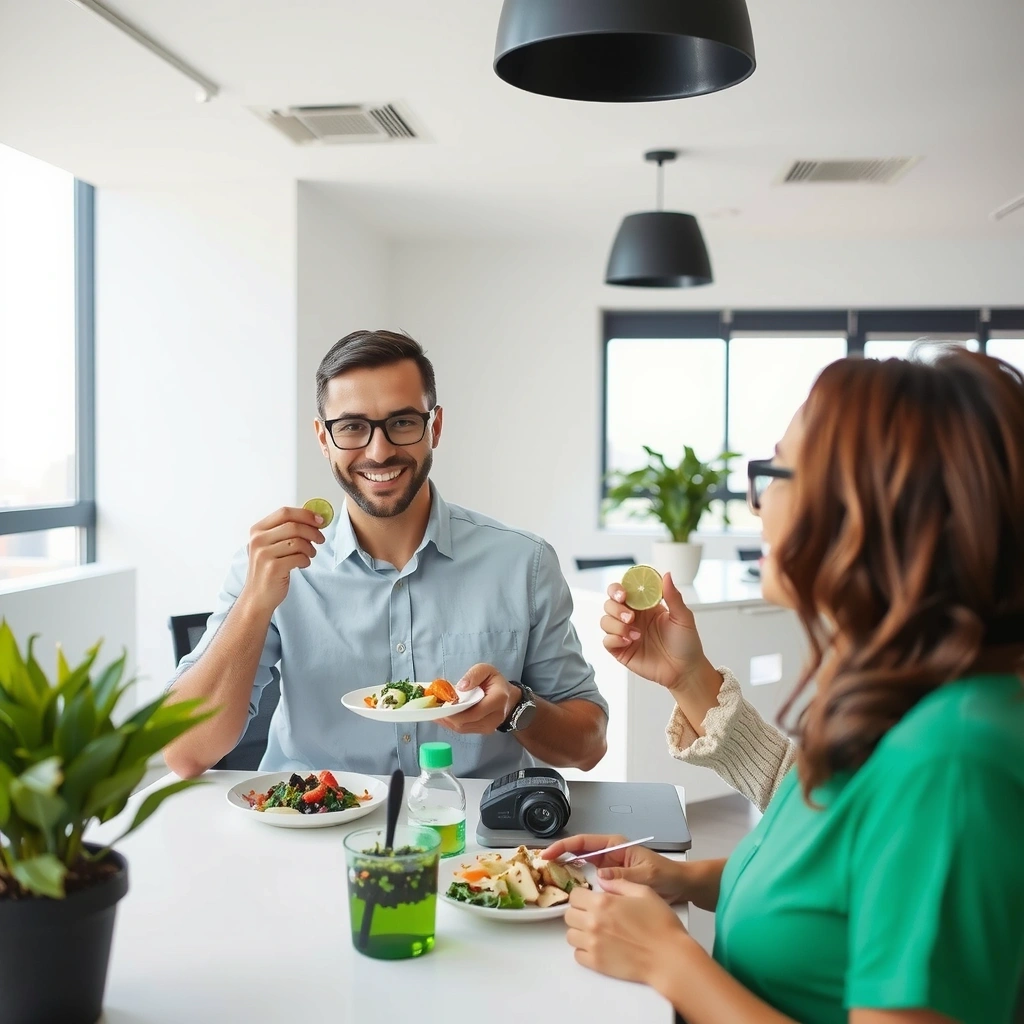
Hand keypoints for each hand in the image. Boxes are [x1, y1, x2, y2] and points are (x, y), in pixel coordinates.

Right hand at [240, 506, 325, 616]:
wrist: (257, 597)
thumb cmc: (268, 569)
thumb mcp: (270, 546)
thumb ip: (285, 531)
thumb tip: (313, 519)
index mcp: (257, 530)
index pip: (284, 512)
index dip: (305, 514)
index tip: (320, 520)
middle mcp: (258, 540)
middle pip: (294, 526)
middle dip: (313, 532)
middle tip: (321, 539)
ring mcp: (264, 554)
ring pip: (298, 542)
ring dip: (310, 548)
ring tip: (310, 554)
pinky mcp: (273, 568)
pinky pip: (299, 557)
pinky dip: (306, 560)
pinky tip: (303, 564)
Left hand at [441, 664, 517, 734]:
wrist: (508, 698)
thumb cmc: (495, 682)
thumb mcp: (486, 670)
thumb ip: (474, 675)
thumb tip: (460, 688)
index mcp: (498, 700)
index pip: (474, 712)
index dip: (455, 711)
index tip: (441, 704)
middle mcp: (495, 717)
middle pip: (465, 723)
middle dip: (447, 716)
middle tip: (432, 708)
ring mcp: (489, 727)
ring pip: (462, 728)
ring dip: (446, 721)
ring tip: (434, 711)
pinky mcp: (482, 731)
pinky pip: (463, 729)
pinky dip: (450, 723)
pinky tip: (442, 715)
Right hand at [540, 834, 688, 903]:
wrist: (680, 886)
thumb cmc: (667, 875)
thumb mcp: (647, 875)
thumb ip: (624, 875)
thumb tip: (602, 876)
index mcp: (616, 845)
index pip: (584, 842)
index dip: (564, 846)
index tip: (549, 853)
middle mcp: (609, 853)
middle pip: (578, 850)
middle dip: (559, 855)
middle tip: (541, 866)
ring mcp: (609, 866)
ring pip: (581, 863)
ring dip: (566, 868)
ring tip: (549, 877)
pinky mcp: (611, 879)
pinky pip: (589, 877)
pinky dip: (577, 881)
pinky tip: (568, 890)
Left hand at [564, 876, 690, 984]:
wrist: (669, 957)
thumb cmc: (660, 923)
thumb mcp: (643, 892)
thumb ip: (619, 883)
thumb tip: (602, 879)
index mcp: (602, 902)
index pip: (574, 895)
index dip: (582, 895)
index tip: (590, 899)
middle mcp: (593, 923)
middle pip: (569, 915)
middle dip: (579, 913)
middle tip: (593, 915)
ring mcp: (593, 945)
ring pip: (570, 935)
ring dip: (580, 932)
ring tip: (596, 932)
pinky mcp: (596, 964)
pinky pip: (577, 955)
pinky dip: (584, 951)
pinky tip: (599, 946)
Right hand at [601, 571, 714, 693]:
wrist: (685, 670)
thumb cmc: (686, 643)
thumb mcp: (683, 617)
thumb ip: (673, 596)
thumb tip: (666, 575)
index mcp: (644, 606)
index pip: (624, 590)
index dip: (618, 588)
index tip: (624, 593)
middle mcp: (632, 618)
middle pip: (609, 603)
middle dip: (615, 607)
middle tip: (630, 616)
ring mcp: (625, 634)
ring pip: (605, 621)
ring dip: (616, 624)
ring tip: (635, 634)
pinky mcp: (621, 650)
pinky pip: (606, 641)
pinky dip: (614, 639)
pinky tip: (629, 642)